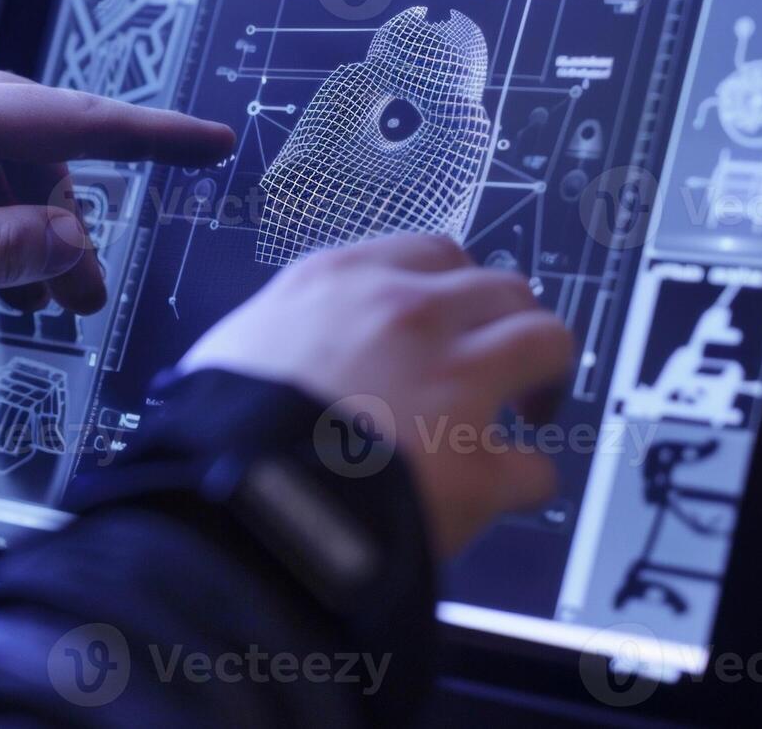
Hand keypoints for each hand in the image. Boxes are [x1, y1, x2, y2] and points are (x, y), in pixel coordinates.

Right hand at [179, 234, 572, 555]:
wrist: (234, 507)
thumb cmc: (216, 436)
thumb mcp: (234, 347)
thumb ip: (284, 332)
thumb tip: (285, 352)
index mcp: (343, 282)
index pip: (431, 254)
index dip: (449, 289)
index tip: (448, 314)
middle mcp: (410, 315)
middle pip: (503, 288)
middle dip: (507, 323)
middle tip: (497, 361)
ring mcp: (455, 381)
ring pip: (546, 342)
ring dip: (543, 376)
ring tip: (527, 412)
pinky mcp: (481, 463)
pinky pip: (536, 466)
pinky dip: (523, 481)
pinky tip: (499, 495)